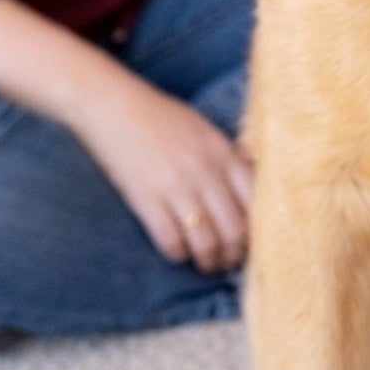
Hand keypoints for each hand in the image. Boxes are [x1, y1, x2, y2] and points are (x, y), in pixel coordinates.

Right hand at [86, 83, 253, 269]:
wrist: (111, 105)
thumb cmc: (159, 116)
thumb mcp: (204, 129)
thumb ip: (228, 155)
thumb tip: (253, 181)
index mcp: (222, 152)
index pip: (256, 201)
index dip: (258, 228)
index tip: (252, 239)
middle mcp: (204, 171)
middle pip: (235, 229)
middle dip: (235, 253)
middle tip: (230, 261)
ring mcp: (175, 186)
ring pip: (206, 242)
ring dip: (209, 261)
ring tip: (207, 265)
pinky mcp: (146, 199)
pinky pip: (171, 241)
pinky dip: (178, 254)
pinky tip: (179, 252)